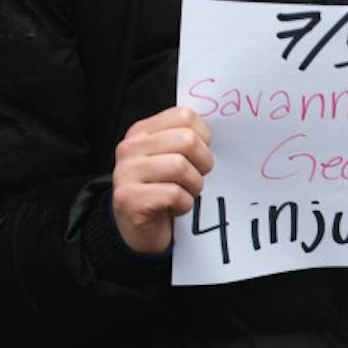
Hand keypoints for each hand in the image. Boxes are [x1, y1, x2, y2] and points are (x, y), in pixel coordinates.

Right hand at [111, 106, 213, 254]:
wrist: (138, 231)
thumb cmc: (163, 192)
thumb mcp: (172, 158)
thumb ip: (187, 141)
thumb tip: (221, 130)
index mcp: (143, 131)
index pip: (185, 116)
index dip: (204, 138)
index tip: (199, 156)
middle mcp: (130, 148)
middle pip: (187, 140)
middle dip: (203, 163)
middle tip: (196, 178)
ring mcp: (126, 172)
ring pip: (181, 167)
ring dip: (193, 186)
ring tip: (185, 194)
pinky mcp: (129, 198)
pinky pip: (174, 195)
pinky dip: (184, 205)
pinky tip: (174, 208)